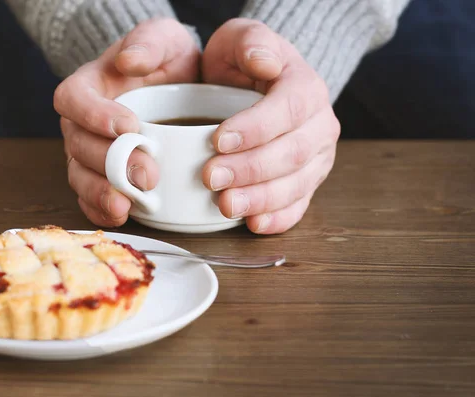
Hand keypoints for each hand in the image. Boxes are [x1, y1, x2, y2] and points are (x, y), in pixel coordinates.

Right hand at [55, 18, 199, 226]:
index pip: (74, 100)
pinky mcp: (103, 178)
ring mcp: (89, 154)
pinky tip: (122, 215)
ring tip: (126, 205)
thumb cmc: (164, 60)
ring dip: (101, 193)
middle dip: (110, 163)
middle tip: (147, 173)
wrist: (177, 85)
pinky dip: (102, 210)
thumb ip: (148, 44)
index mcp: (87, 87)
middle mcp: (81, 124)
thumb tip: (129, 61)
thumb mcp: (164, 38)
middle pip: (78, 146)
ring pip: (80, 176)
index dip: (94, 115)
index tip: (128, 126)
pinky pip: (91, 198)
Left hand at [201, 18, 339, 233]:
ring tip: (226, 205)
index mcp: (306, 87)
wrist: (257, 88)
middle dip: (251, 169)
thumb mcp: (242, 38)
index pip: (287, 109)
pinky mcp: (307, 182)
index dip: (255, 128)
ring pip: (296, 184)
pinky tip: (254, 224)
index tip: (218, 140)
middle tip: (210, 177)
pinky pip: (299, 205)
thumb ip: (252, 42)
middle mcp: (320, 125)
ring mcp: (317, 158)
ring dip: (261, 199)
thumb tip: (264, 62)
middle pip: (293, 153)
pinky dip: (278, 219)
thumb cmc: (244, 63)